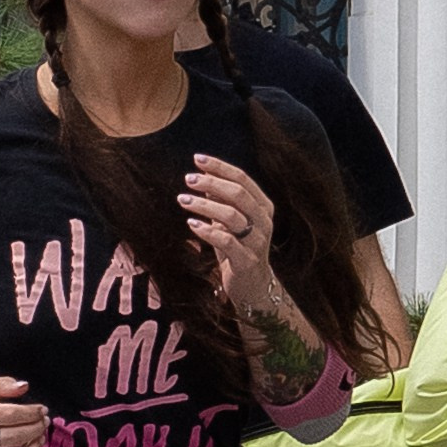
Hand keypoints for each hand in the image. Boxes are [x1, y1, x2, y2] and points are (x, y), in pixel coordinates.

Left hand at [180, 155, 275, 311]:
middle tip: (188, 179)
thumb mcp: (230, 222)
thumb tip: (203, 176)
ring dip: (204, 205)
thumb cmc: (238, 250)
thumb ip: (221, 200)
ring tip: (182, 199)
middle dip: (211, 182)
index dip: (220, 167)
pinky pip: (227, 241)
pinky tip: (191, 224)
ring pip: (232, 215)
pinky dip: (207, 230)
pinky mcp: (247, 261)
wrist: (252, 286)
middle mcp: (264, 221)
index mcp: (263, 207)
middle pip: (238, 193)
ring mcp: (257, 241)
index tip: (197, 159)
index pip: (242, 179)